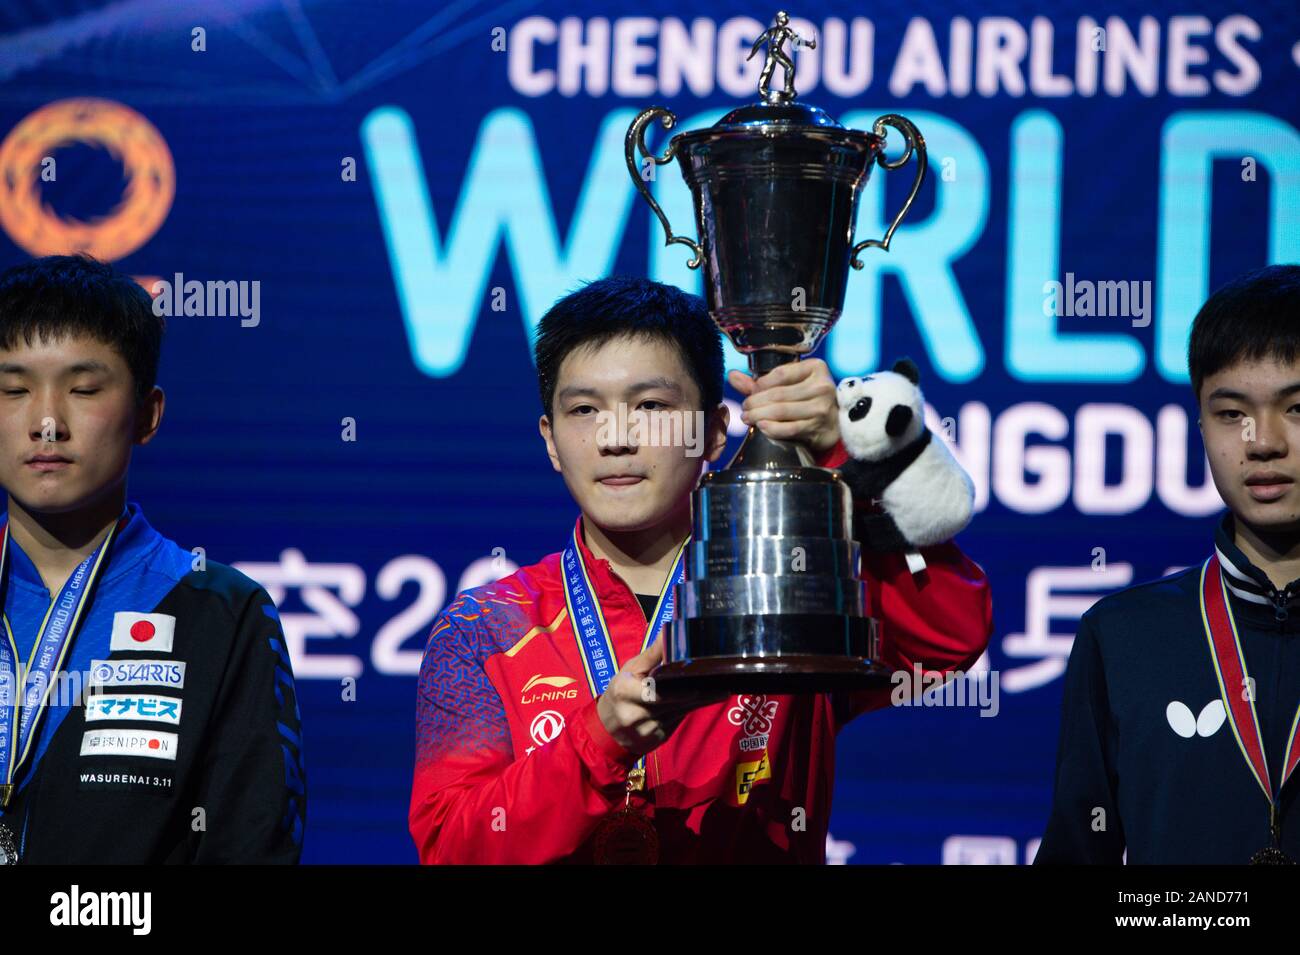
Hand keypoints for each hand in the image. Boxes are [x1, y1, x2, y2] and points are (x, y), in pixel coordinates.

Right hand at [596, 639, 730, 757]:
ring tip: (720, 692)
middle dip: (699, 694)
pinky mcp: (657, 740)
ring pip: (680, 713)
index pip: (655, 691)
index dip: (678, 690)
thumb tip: (670, 631)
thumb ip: (652, 654)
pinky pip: (678, 722)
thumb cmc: (620, 693)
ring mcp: (647, 730)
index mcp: (625, 692)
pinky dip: (689, 711)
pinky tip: (702, 702)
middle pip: (674, 702)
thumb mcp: (629, 670)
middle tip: (721, 686)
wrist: (607, 730)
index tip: (699, 684)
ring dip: (700, 702)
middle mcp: (635, 714)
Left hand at [728, 358, 838, 453]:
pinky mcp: (819, 428)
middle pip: (778, 394)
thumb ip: (761, 382)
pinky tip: (761, 427)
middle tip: (744, 408)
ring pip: (781, 411)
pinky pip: (789, 429)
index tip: (751, 391)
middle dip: (755, 402)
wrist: (833, 423)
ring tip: (747, 417)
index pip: (780, 373)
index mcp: (816, 368)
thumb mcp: (790, 384)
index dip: (760, 384)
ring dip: (758, 416)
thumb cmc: (807, 398)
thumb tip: (732, 376)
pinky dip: (772, 428)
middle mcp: (822, 386)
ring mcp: (822, 408)